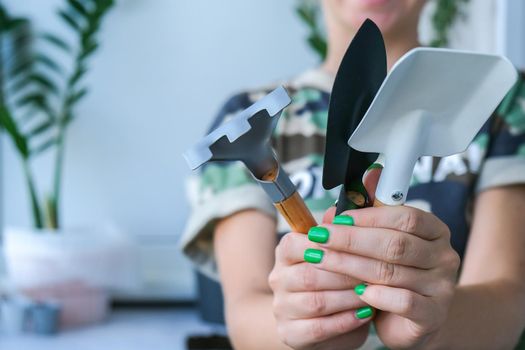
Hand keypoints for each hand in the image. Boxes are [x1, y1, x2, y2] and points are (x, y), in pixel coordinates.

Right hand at [268, 226, 371, 349]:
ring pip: (316, 302)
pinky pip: (318, 329)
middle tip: (377, 274)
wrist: (312, 319)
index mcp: (285, 252)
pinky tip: (364, 314)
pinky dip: (345, 321)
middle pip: (310, 275)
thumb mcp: (334, 254)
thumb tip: (339, 211)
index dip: (330, 246)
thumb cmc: (330, 280)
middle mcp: (278, 278)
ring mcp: (282, 308)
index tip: (361, 247)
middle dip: (347, 275)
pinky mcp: (289, 334)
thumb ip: (337, 234)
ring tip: (373, 294)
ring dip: (349, 298)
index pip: (298, 244)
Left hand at [309, 167, 459, 348]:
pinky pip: (402, 302)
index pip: (404, 217)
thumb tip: (366, 175)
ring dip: (350, 265)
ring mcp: (441, 286)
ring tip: (321, 260)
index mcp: (434, 231)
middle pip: (395, 243)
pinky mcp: (433, 314)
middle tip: (319, 238)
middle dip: (350, 240)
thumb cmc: (394, 273)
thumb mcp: (383, 240)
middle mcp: (444, 255)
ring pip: (391, 272)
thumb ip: (374, 211)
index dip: (367, 217)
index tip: (335, 219)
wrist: (413, 319)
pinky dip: (375, 295)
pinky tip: (355, 291)